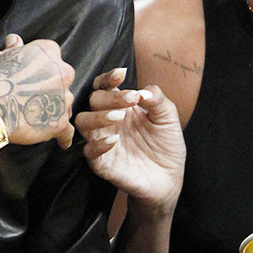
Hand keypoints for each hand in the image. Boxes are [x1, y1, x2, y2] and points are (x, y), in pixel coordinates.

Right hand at [0, 34, 74, 148]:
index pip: (53, 57)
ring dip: (54, 110)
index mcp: (49, 52)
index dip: (42, 67)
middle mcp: (63, 72)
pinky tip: (60, 141)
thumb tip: (15, 40)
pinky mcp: (60, 122)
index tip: (32, 75)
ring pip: (65, 105)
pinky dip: (63, 136)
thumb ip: (12, 49)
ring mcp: (64, 98)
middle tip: (33, 96)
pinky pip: (67, 131)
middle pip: (63, 81)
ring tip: (37, 117)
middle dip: (52, 88)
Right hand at [75, 68, 184, 214]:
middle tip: (130, 100)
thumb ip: (158, 100)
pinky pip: (89, 152)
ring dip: (98, 116)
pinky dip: (99, 145)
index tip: (121, 74)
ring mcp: (103, 142)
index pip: (104, 87)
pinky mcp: (102, 164)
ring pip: (82, 123)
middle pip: (93, 101)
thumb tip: (143, 91)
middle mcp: (108, 122)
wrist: (169, 179)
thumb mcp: (168, 118)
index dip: (108, 78)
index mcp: (121, 107)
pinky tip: (114, 140)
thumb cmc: (166, 146)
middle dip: (110, 97)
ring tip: (119, 117)